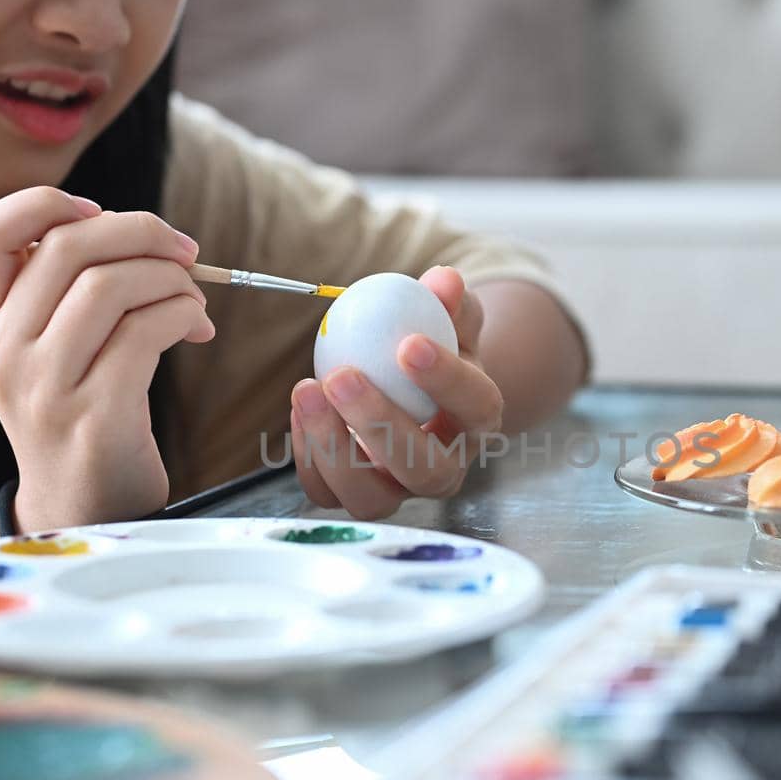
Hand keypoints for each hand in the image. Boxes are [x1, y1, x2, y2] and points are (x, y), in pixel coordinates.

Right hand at [0, 187, 214, 531]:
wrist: (83, 510)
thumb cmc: (81, 415)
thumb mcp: (49, 353)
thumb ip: (62, 293)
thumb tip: (129, 228)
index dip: (42, 204)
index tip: (97, 212)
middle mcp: (5, 353)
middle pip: (65, 246)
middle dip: (140, 230)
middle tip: (184, 251)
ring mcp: (46, 386)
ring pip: (110, 284)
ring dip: (170, 276)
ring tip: (193, 297)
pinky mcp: (96, 415)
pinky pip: (146, 331)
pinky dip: (184, 312)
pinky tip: (198, 328)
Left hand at [290, 266, 502, 518]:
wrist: (413, 393)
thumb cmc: (437, 350)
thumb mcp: (450, 320)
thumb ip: (450, 301)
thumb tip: (444, 280)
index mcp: (478, 422)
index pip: (477, 408)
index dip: (447, 380)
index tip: (409, 343)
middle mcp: (445, 469)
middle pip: (425, 470)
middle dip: (380, 425)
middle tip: (342, 375)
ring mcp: (399, 491)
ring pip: (371, 499)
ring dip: (333, 448)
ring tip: (307, 391)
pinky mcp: (356, 496)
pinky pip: (327, 493)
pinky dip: (308, 455)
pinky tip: (302, 406)